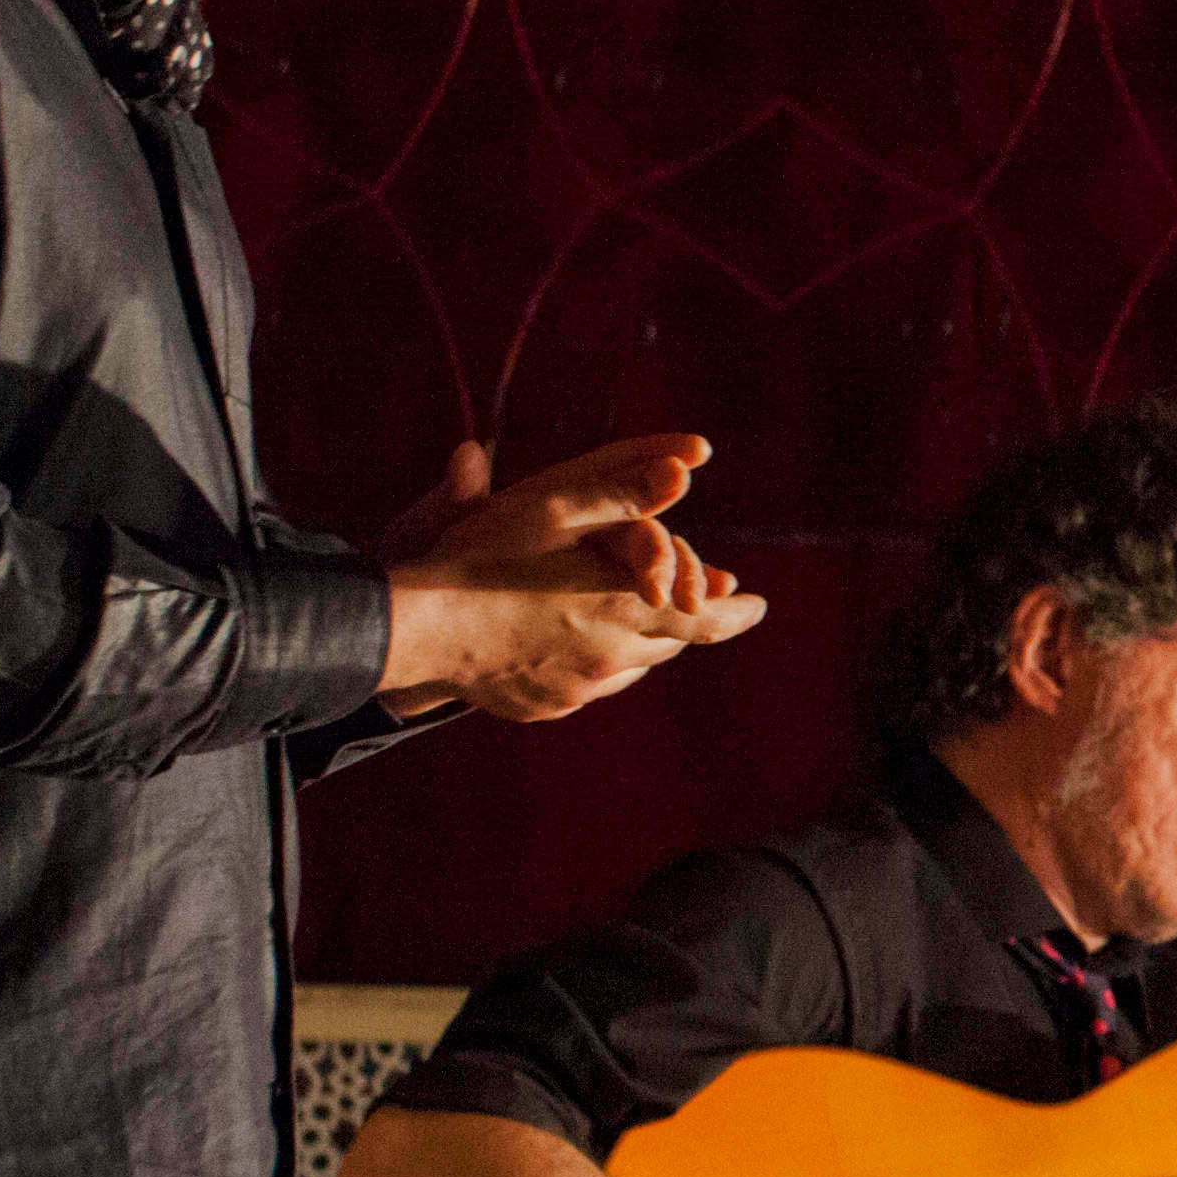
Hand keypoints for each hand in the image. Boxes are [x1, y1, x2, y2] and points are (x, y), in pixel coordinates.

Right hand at [382, 430, 768, 722]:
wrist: (419, 629)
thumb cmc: (481, 560)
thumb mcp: (553, 512)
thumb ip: (622, 496)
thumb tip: (683, 470)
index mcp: (623, 607)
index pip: (708, 621)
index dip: (737, 614)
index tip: (758, 605)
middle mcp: (613, 656)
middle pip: (670, 645)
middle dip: (685, 624)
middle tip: (694, 611)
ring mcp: (580, 688)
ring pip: (631, 668)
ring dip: (638, 644)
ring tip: (630, 625)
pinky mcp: (548, 706)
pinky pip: (587, 686)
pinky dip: (592, 665)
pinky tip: (572, 649)